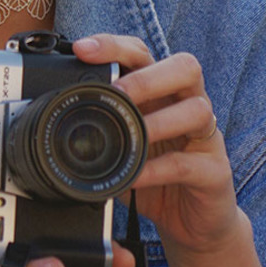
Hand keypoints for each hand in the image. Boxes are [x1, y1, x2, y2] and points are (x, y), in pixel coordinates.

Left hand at [73, 34, 239, 258]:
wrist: (192, 220)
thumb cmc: (155, 174)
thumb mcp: (122, 146)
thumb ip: (99, 127)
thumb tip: (50, 115)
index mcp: (162, 91)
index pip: (144, 53)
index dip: (115, 45)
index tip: (83, 48)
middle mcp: (188, 104)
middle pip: (185, 67)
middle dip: (148, 76)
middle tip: (118, 91)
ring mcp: (206, 137)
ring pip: (198, 109)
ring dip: (159, 121)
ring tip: (133, 136)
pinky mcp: (215, 171)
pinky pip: (189, 163)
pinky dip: (159, 168)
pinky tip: (137, 176)